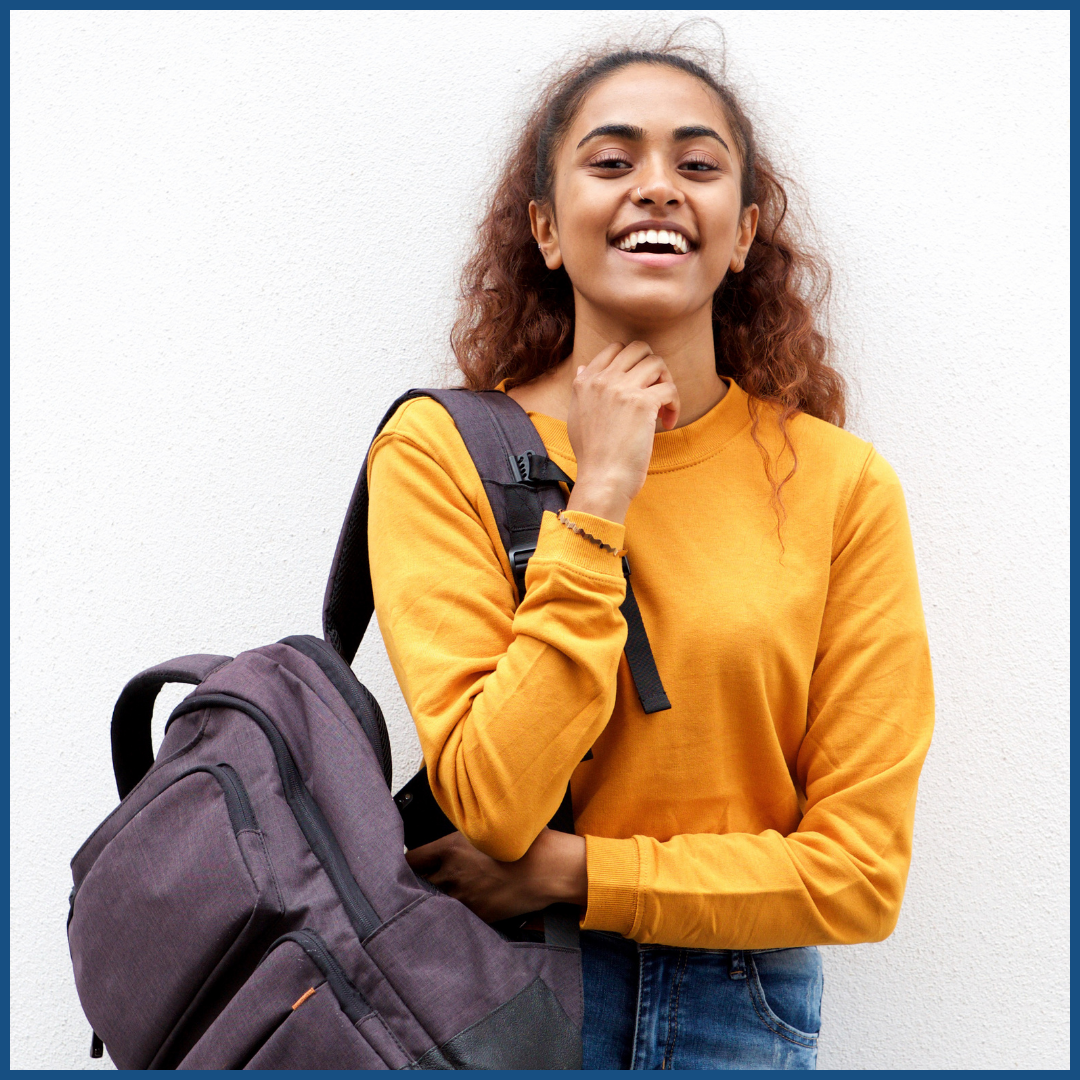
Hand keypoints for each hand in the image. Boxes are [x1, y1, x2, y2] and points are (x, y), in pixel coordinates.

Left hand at [405, 828, 586, 922]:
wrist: (549, 869)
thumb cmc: (525, 842)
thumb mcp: (491, 826)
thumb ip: (466, 829)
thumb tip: (457, 828)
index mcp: (451, 848)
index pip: (411, 858)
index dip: (407, 862)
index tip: (409, 864)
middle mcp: (453, 874)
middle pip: (420, 883)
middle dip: (421, 881)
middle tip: (425, 879)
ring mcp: (465, 898)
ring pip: (437, 901)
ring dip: (437, 897)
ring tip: (445, 893)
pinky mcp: (479, 914)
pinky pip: (457, 916)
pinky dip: (456, 913)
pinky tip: (463, 906)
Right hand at [565, 341, 679, 523]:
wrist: (602, 480)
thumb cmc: (592, 456)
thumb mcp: (576, 417)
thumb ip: (581, 389)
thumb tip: (583, 367)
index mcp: (585, 381)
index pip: (615, 349)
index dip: (633, 363)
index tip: (638, 385)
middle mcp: (602, 380)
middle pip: (639, 348)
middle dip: (653, 366)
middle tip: (655, 390)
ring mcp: (622, 389)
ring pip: (658, 364)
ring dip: (666, 383)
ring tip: (661, 408)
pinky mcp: (642, 403)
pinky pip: (670, 388)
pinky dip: (675, 405)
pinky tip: (667, 424)